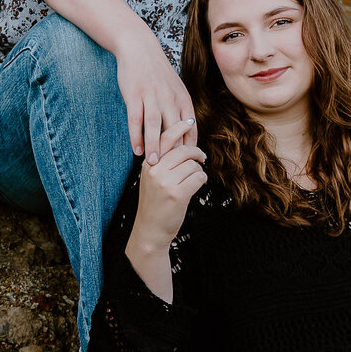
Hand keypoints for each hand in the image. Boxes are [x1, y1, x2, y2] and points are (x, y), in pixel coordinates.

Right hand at [115, 29, 196, 162]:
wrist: (140, 49)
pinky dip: (136, 136)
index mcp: (182, 98)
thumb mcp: (176, 89)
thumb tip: (185, 134)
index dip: (190, 147)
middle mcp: (169, 98)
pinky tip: (136, 150)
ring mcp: (151, 96)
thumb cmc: (158, 73)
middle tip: (175, 173)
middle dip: (175, 152)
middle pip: (174, 130)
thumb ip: (180, 110)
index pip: (190, 128)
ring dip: (155, 146)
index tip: (189, 165)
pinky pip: (136, 119)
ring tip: (154, 165)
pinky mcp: (134, 95)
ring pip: (155, 126)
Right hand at [129, 118, 206, 250]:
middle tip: (202, 158)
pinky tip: (196, 187)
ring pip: (193, 165)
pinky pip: (199, 178)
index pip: (164, 139)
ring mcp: (165, 182)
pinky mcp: (177, 194)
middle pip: (184, 150)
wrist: (150, 230)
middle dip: (197, 153)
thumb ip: (164, 163)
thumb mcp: (152, 179)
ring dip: (198, 172)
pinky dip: (201, 181)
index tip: (189, 121)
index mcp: (148, 164)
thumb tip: (185, 146)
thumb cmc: (155, 204)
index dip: (178, 127)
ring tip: (193, 181)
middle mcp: (155, 170)